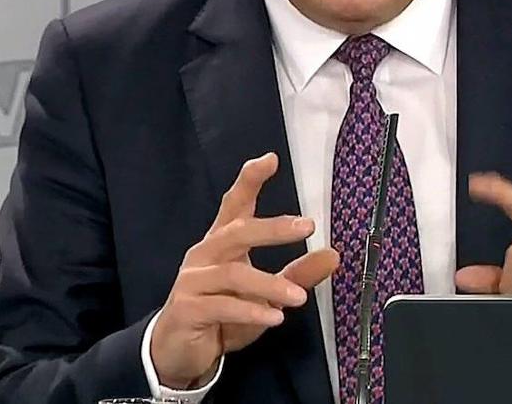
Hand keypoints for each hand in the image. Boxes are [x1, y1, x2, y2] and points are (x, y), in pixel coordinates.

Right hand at [151, 152, 339, 388]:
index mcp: (222, 243)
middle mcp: (205, 255)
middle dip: (272, 227)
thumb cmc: (224, 315)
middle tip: (307, 226)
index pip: (234, 204)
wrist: (179, 352)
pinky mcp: (187, 309)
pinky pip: (222, 306)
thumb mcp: (267, 296)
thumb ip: (297, 275)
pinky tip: (274, 318)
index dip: (250, 180)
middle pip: (237, 231)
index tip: (270, 159)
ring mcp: (192, 280)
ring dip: (269, 284)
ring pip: (233, 274)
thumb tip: (333, 255)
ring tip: (299, 297)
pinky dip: (251, 311)